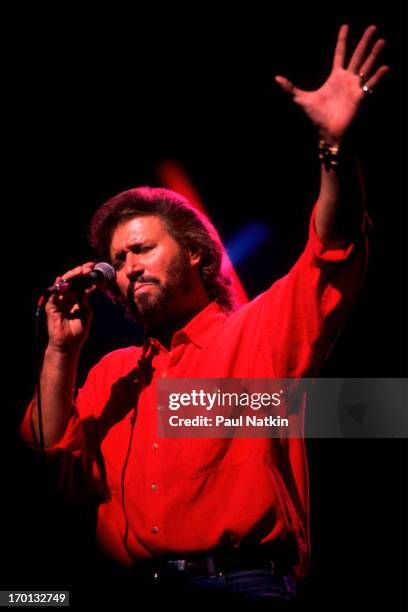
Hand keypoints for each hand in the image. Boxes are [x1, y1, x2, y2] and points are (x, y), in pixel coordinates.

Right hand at [45, 262, 95, 353]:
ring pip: (64, 285)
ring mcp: (58, 302)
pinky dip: (59, 288)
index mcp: (75, 299)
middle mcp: (67, 298)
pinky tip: (65, 282)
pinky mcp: (51, 307)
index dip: (87, 276)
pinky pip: (54, 295)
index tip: (95, 269)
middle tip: (90, 267)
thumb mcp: (86, 313)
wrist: (69, 346)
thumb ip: (85, 301)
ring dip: (73, 277)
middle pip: (73, 282)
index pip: (80, 284)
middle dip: (80, 273)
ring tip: (82, 271)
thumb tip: (87, 287)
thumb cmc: (77, 332)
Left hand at [275, 25, 388, 144]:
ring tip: (381, 40)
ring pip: (367, 65)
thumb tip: (276, 78)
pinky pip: (371, 84)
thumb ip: (290, 88)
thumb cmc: (317, 116)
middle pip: (358, 55)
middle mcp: (347, 78)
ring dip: (374, 54)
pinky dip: (378, 76)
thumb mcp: (301, 100)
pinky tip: (385, 67)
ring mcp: (355, 86)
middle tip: (372, 27)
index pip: (340, 53)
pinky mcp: (360, 96)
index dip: (342, 39)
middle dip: (364, 41)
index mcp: (335, 76)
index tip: (345, 26)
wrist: (328, 131)